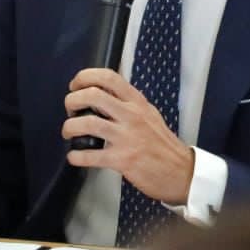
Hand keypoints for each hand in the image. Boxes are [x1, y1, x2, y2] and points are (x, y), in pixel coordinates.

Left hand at [61, 68, 194, 203]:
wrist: (181, 172)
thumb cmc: (163, 145)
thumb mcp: (149, 115)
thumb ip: (128, 104)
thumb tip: (101, 96)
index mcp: (137, 103)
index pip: (109, 77)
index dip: (85, 76)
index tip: (75, 85)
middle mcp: (132, 116)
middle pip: (93, 95)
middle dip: (72, 101)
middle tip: (70, 110)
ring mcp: (127, 138)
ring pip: (87, 123)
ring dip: (69, 127)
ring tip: (69, 133)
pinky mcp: (122, 160)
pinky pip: (90, 155)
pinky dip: (76, 156)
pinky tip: (75, 156)